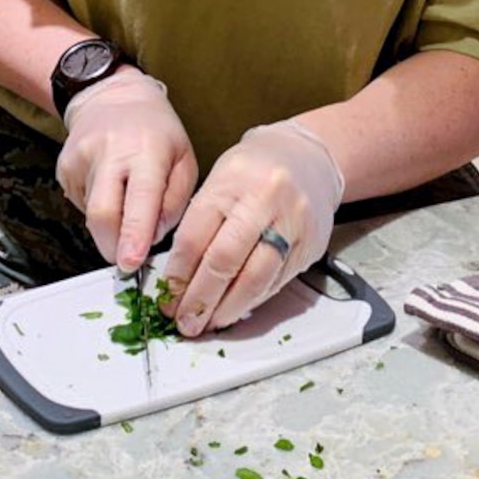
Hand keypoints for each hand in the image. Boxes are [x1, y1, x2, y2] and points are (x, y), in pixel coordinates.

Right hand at [54, 67, 197, 271]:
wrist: (112, 96)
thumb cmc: (155, 130)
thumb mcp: (184, 157)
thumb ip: (175, 201)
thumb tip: (154, 238)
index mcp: (146, 149)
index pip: (138, 199)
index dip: (134, 235)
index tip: (131, 262)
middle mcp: (109, 153)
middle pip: (103, 214)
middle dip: (113, 247)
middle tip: (126, 259)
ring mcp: (81, 159)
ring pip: (92, 215)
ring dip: (111, 224)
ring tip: (125, 199)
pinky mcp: (64, 169)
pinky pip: (82, 206)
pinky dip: (99, 209)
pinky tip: (110, 188)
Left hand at [162, 120, 345, 336]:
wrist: (308, 155)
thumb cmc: (255, 170)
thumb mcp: (219, 180)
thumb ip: (200, 223)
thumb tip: (179, 279)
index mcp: (230, 183)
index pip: (195, 238)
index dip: (178, 276)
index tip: (167, 300)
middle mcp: (263, 200)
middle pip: (224, 262)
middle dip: (200, 299)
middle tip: (186, 322)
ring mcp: (292, 222)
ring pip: (256, 278)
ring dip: (229, 308)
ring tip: (210, 322)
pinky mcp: (311, 243)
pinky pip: (278, 280)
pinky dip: (254, 299)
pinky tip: (238, 308)